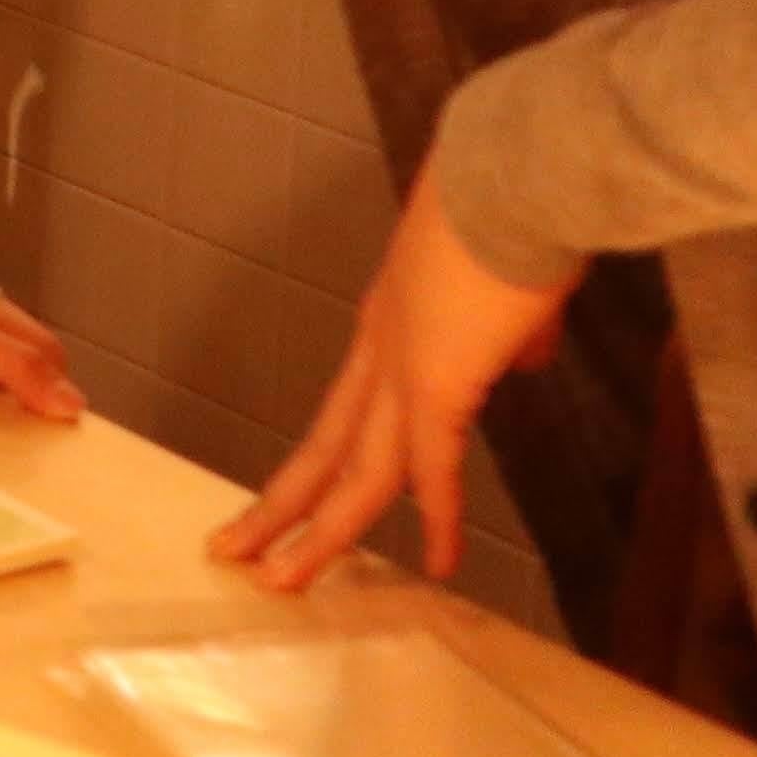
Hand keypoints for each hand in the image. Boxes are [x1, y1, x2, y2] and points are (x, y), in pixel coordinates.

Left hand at [215, 157, 571, 589]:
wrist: (520, 174)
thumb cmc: (516, 210)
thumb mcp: (503, 282)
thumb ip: (504, 328)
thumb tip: (521, 354)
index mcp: (388, 324)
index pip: (342, 412)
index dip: (318, 462)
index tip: (293, 498)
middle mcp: (379, 349)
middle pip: (320, 449)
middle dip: (280, 509)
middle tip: (235, 553)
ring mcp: (402, 367)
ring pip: (353, 471)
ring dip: (321, 533)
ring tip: (282, 583)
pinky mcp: (440, 382)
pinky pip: (431, 466)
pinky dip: (437, 518)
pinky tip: (438, 564)